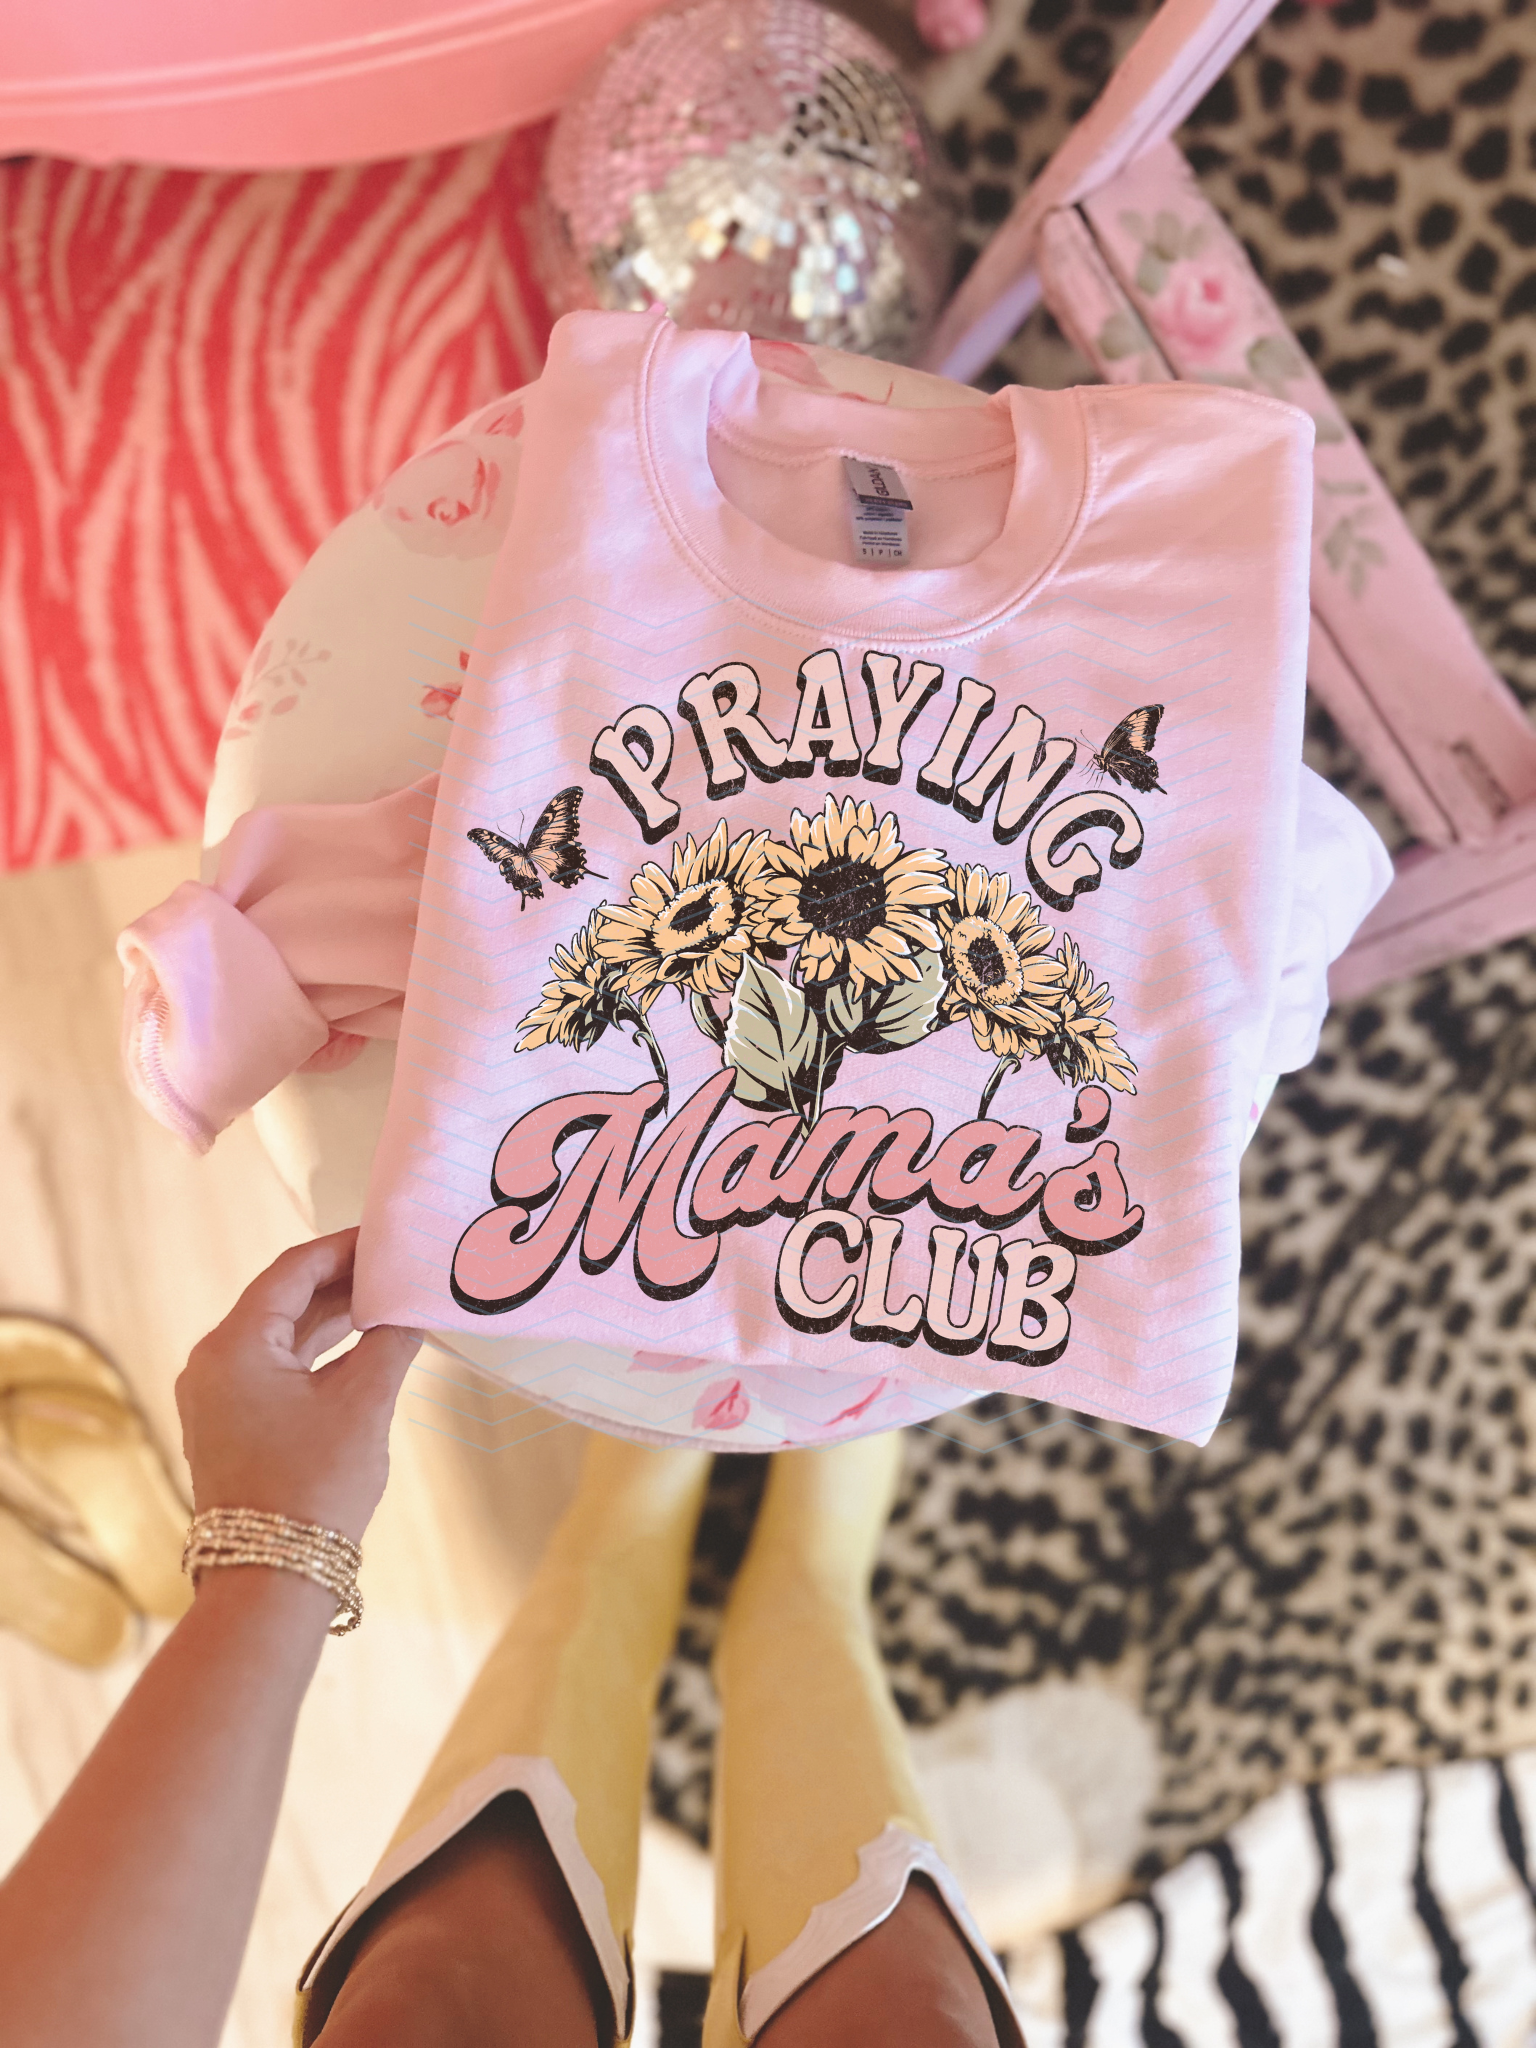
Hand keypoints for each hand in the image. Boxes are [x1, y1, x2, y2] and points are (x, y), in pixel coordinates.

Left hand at [176, 1229, 423, 1543]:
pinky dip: (317, 1355)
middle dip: (341, 1283)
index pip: (290, 1273)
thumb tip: (410, 1314)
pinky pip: (275, 1370)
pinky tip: (362, 1349)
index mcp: (232, 1347)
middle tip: (395, 1266)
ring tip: (388, 1301)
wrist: (271, 1579)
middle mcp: (212, 1365)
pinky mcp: (230, 1427)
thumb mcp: (362, 1405)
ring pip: (280, 1338)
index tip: (383, 1236)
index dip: (341, 1249)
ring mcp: (217, 1399)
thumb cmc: (314, 1487)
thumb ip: (389, 1344)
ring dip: (331, 1320)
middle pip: (281, 1302)